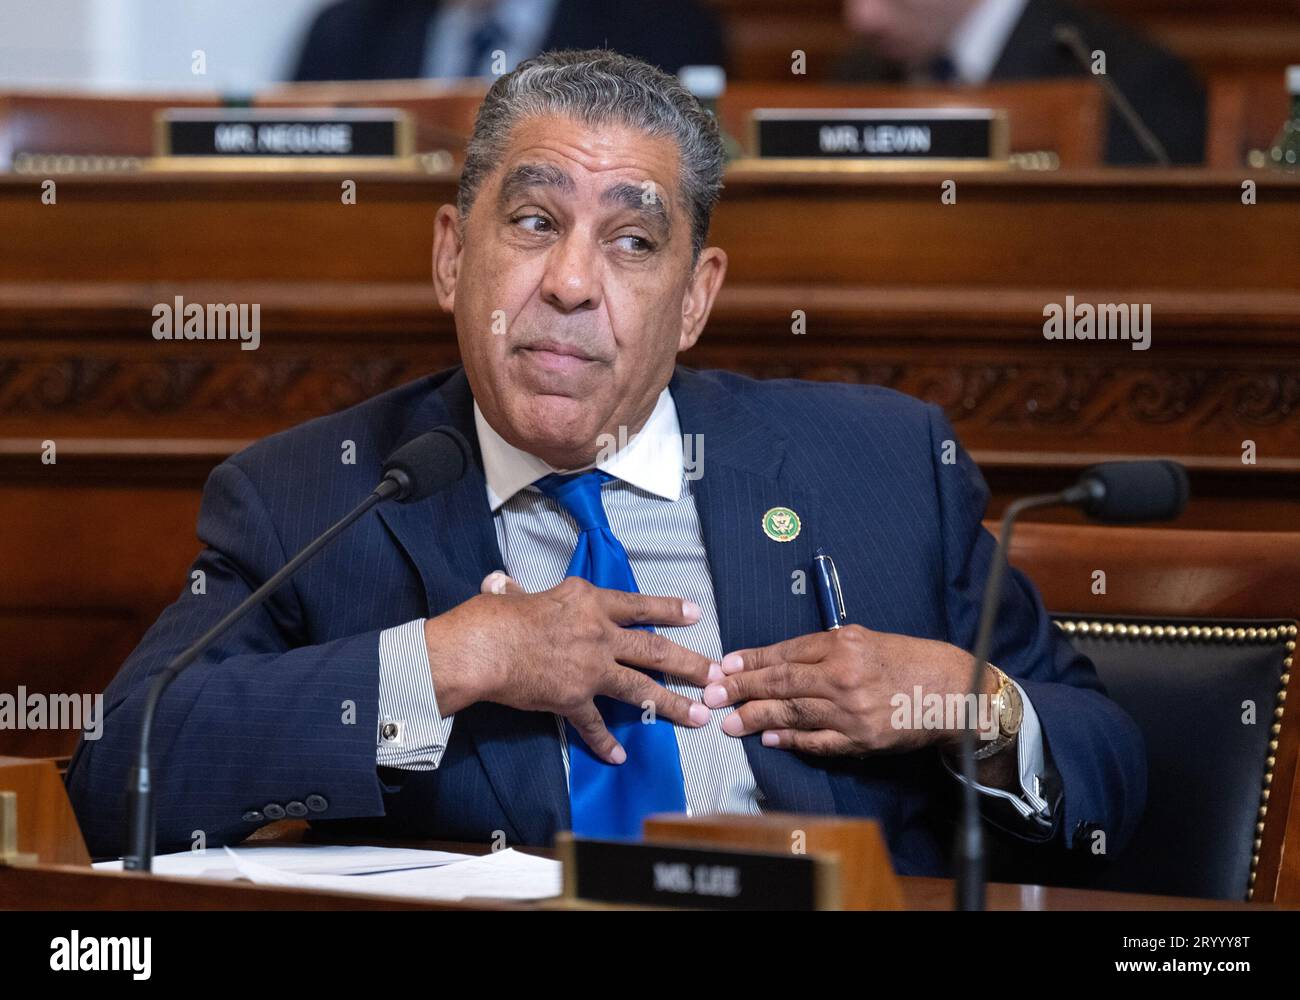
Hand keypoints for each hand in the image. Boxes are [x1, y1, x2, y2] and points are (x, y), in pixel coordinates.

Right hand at [422, 571, 719, 762]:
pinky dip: (606, 742)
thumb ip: (515, 592)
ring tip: (697, 716)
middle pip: (655, 649)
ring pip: (641, 687)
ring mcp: (591, 668)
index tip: (695, 615)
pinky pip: (595, 725)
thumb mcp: (512, 595)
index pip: (638, 605)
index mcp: (588, 602)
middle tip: (715, 675)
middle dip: (690, 663)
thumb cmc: (494, 617)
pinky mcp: (574, 699)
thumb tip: (500, 584)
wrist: (481, 649)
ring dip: (672, 704)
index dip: (669, 610)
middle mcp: (599, 633)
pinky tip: (619, 756)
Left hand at [702, 625, 989, 756]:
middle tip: (711, 693)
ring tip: (729, 721)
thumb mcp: (868, 639)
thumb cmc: (909, 661)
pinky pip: (817, 741)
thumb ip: (826, 647)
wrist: (953, 691)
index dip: (751, 660)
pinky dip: (790, 739)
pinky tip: (768, 737)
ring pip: (792, 712)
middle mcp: (845, 675)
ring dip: (756, 716)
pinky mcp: (861, 738)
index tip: (724, 665)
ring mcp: (852, 709)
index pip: (786, 652)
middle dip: (741, 688)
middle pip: (781, 681)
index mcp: (845, 643)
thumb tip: (780, 660)